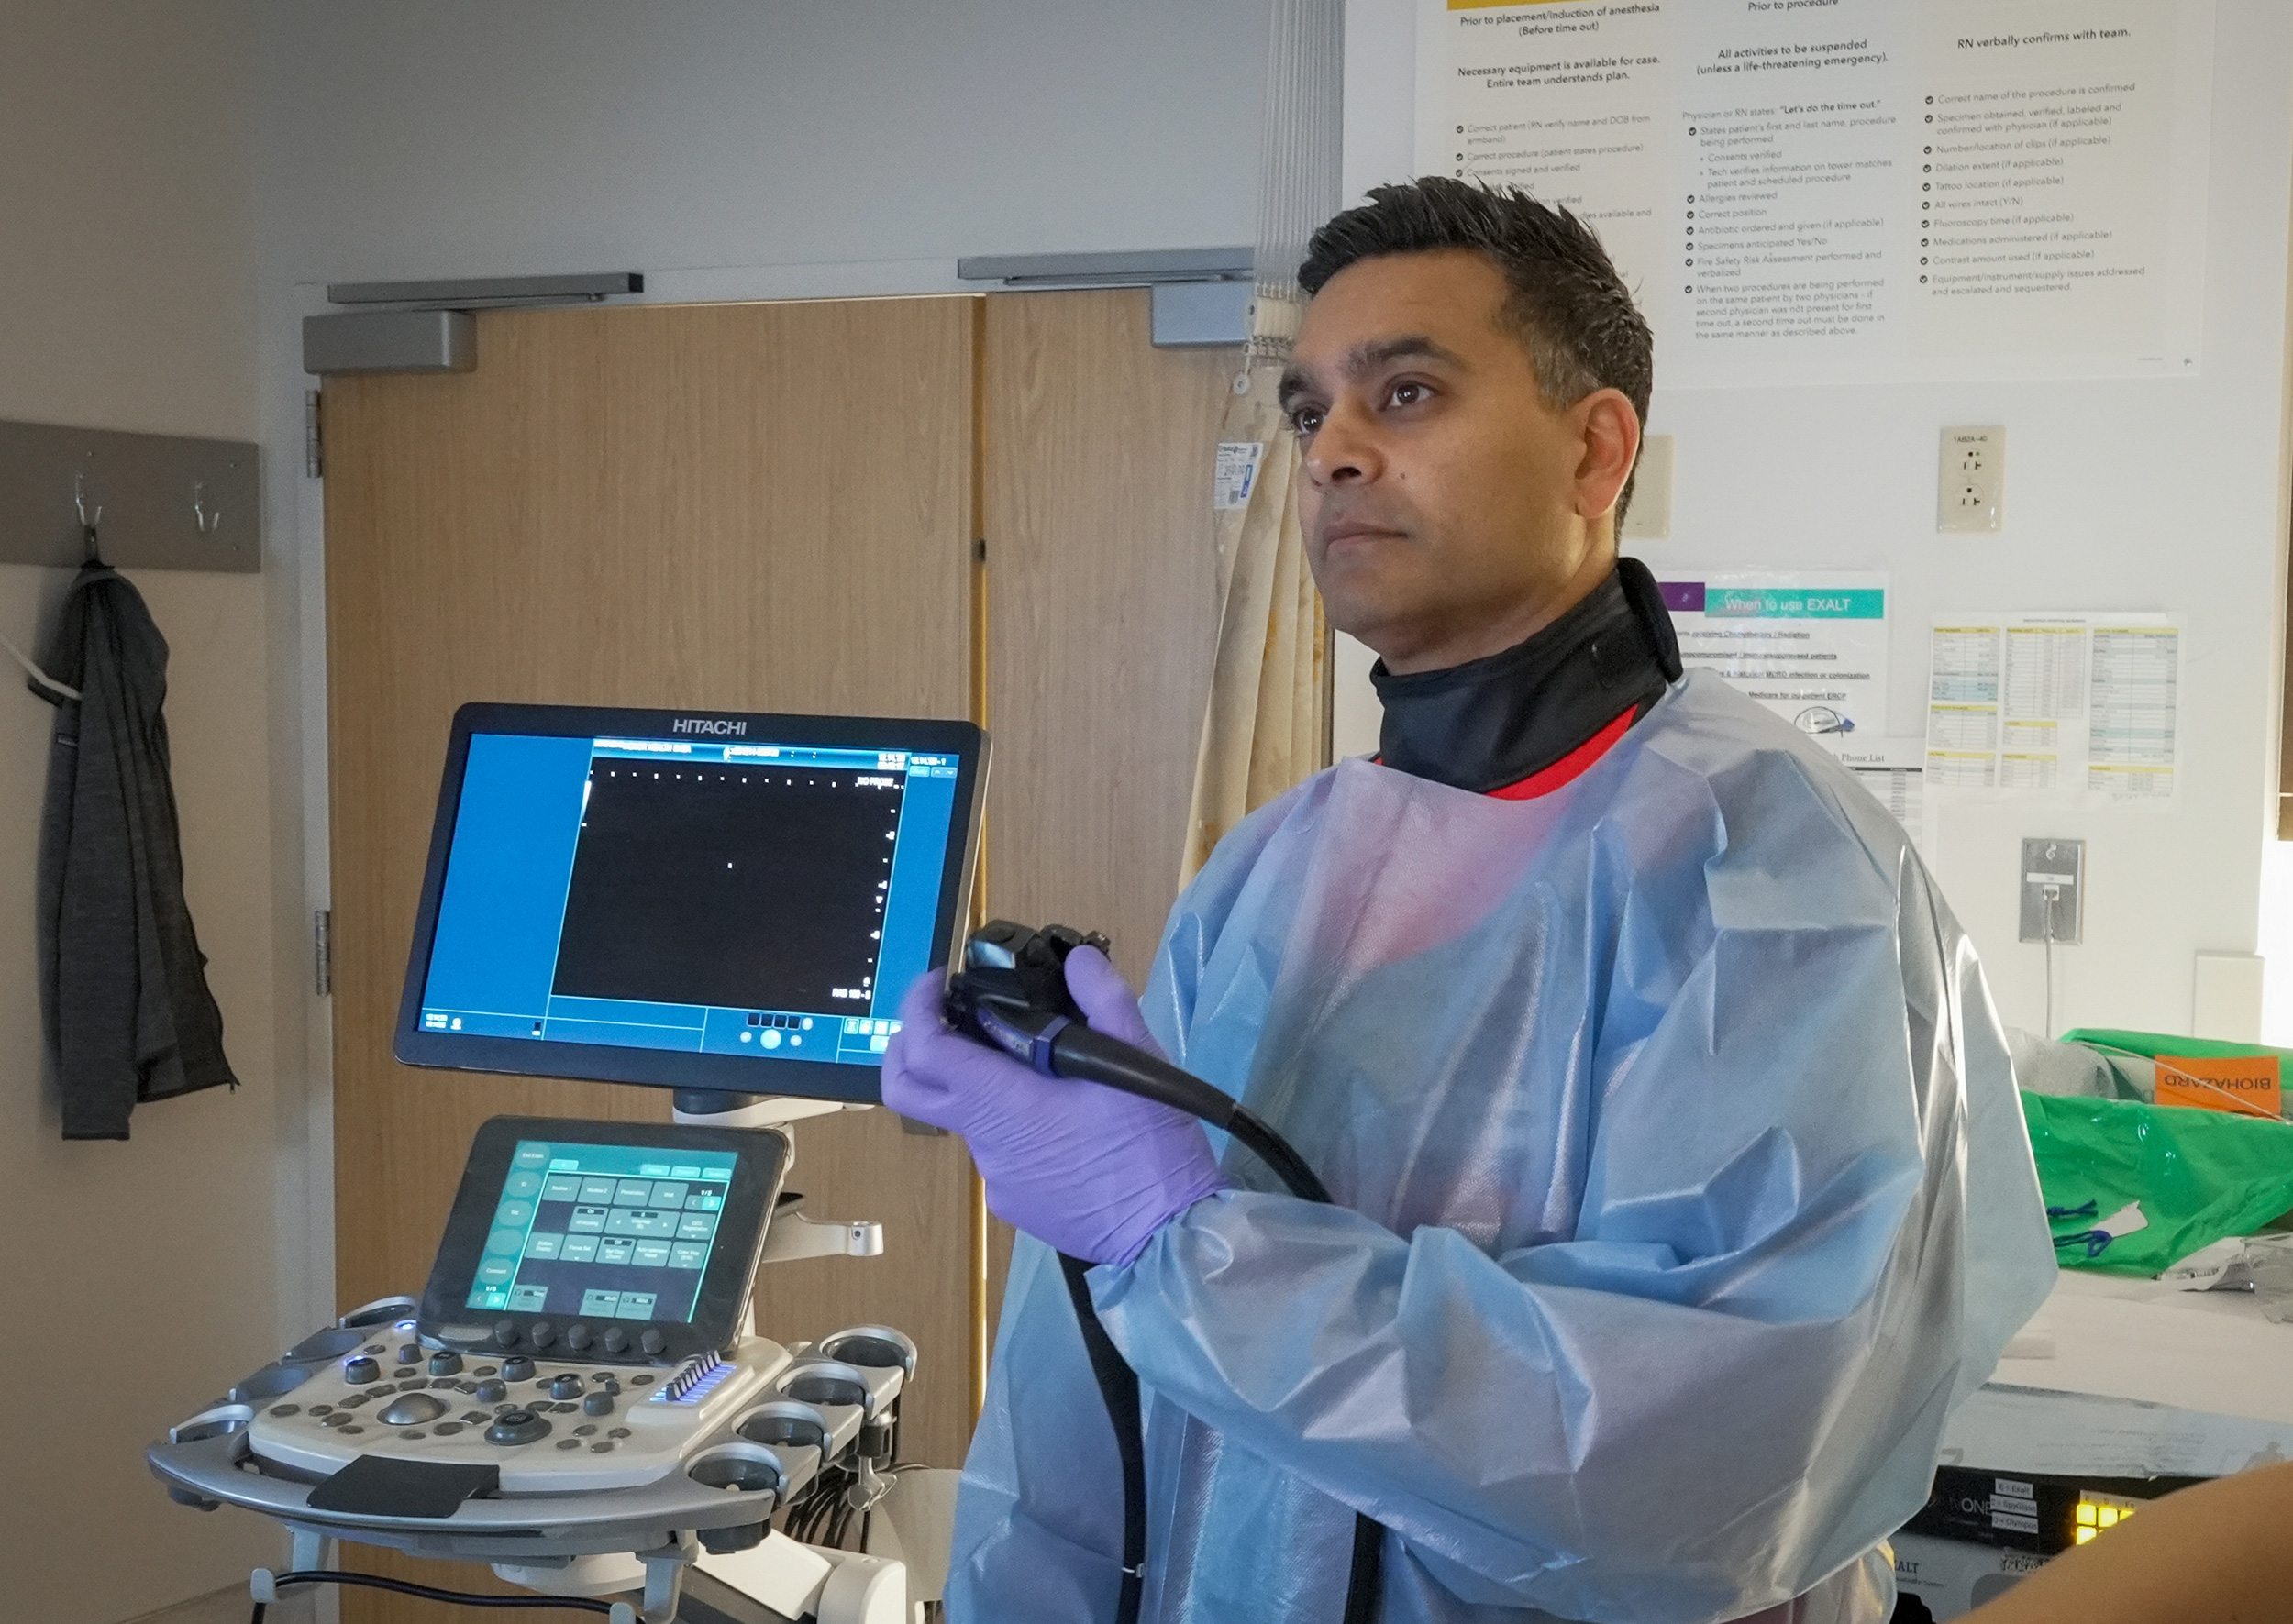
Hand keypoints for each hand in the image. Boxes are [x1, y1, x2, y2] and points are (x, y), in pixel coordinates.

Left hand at [881, 950, 1225, 1265]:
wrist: (1167, 1238)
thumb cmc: (1151, 1149)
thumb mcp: (1138, 1062)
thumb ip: (1104, 1000)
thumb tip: (1079, 959)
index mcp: (1004, 1105)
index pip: (925, 1051)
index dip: (917, 1008)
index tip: (936, 981)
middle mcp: (986, 1145)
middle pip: (911, 1092)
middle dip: (909, 1046)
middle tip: (944, 1016)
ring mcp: (996, 1180)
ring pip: (967, 1118)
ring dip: (981, 1085)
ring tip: (1039, 1065)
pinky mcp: (1014, 1203)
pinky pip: (998, 1150)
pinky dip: (1010, 1122)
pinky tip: (1061, 1119)